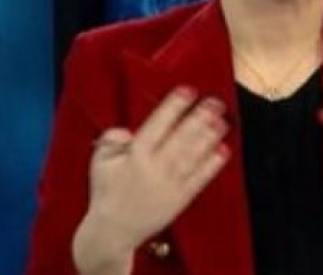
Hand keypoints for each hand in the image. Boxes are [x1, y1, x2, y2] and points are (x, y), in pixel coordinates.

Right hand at [74, 87, 229, 266]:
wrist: (112, 232)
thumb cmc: (106, 192)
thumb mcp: (99, 162)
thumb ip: (111, 140)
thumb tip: (127, 131)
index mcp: (134, 156)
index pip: (157, 126)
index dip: (173, 107)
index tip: (188, 91)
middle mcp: (153, 169)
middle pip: (180, 138)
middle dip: (199, 118)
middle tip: (215, 102)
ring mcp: (168, 185)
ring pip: (192, 157)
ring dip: (209, 138)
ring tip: (223, 122)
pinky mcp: (179, 200)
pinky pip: (198, 180)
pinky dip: (212, 166)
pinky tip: (223, 151)